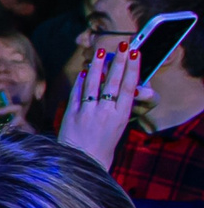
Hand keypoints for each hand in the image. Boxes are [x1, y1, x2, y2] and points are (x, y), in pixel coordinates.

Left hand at [58, 41, 143, 170]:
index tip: (136, 54)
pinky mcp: (71, 115)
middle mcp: (105, 113)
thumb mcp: (118, 127)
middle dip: (119, 61)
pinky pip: (77, 93)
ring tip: (102, 52)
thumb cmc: (103, 145)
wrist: (83, 162)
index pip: (128, 87)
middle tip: (124, 45)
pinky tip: (86, 71)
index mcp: (121, 117)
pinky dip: (81, 81)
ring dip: (98, 66)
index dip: (132, 69)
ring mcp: (87, 113)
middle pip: (113, 82)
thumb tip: (122, 87)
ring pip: (93, 84)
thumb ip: (119, 107)